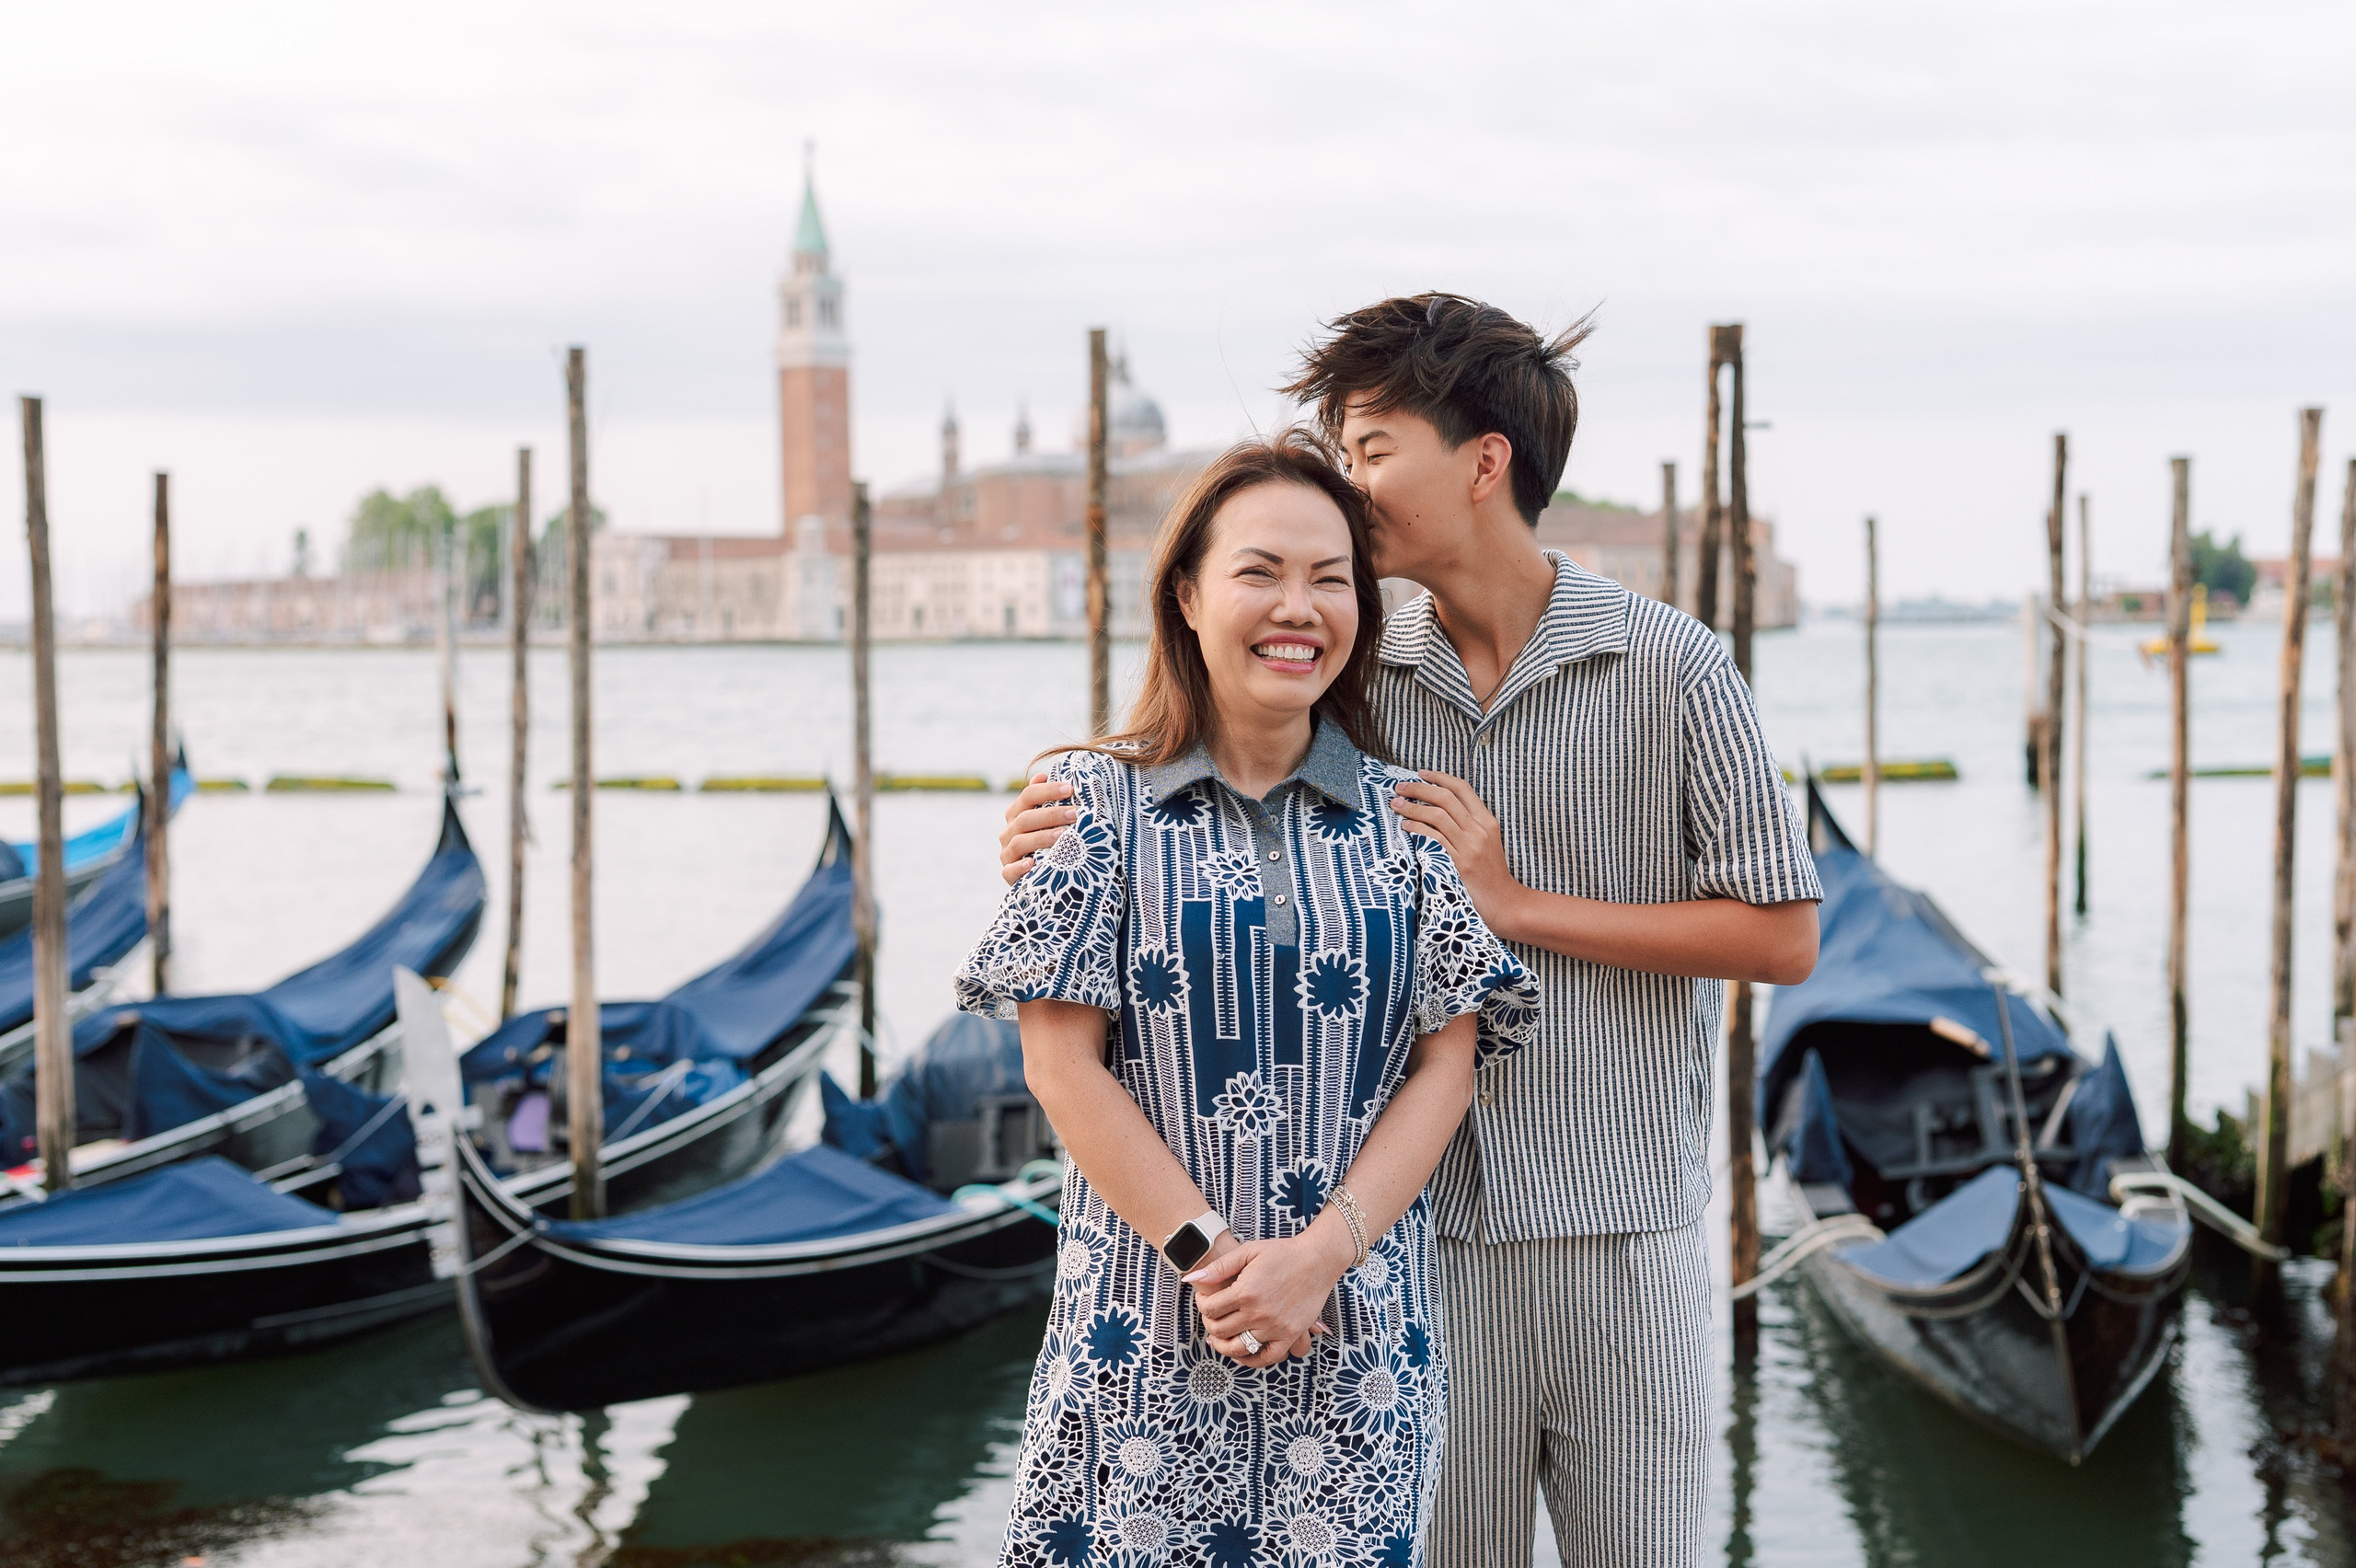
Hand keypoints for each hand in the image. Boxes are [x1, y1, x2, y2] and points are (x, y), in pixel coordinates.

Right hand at [999, 774, 1075, 884]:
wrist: (1041, 875)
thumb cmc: (1048, 841)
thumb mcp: (1047, 820)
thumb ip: (1045, 800)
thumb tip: (1042, 775)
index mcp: (1017, 813)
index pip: (1028, 796)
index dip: (1048, 791)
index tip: (1070, 789)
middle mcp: (1009, 831)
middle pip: (1025, 818)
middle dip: (1051, 815)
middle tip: (1074, 814)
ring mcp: (1007, 853)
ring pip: (1019, 842)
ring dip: (1041, 838)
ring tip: (1062, 836)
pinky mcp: (1008, 874)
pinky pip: (1010, 871)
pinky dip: (1020, 866)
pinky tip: (1033, 863)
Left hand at [1186, 1230, 1347, 1367]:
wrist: (1317, 1259)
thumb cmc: (1282, 1252)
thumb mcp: (1248, 1251)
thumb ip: (1219, 1267)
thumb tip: (1190, 1279)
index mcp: (1245, 1291)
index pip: (1210, 1310)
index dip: (1202, 1304)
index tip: (1205, 1298)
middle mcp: (1259, 1313)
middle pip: (1220, 1330)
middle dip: (1209, 1323)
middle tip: (1212, 1315)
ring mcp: (1275, 1327)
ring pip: (1238, 1347)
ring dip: (1223, 1345)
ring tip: (1219, 1337)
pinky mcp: (1290, 1335)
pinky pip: (1266, 1358)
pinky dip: (1250, 1360)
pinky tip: (1241, 1353)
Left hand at [1389, 771, 1521, 932]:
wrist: (1505, 903)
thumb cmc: (1490, 874)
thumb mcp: (1487, 842)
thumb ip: (1468, 824)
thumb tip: (1439, 808)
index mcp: (1487, 821)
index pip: (1462, 788)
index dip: (1440, 777)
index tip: (1420, 773)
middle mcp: (1479, 830)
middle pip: (1445, 798)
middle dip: (1419, 789)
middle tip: (1399, 786)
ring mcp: (1470, 846)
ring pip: (1437, 816)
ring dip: (1412, 807)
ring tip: (1396, 804)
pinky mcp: (1459, 863)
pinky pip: (1433, 839)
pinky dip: (1417, 829)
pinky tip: (1405, 827)